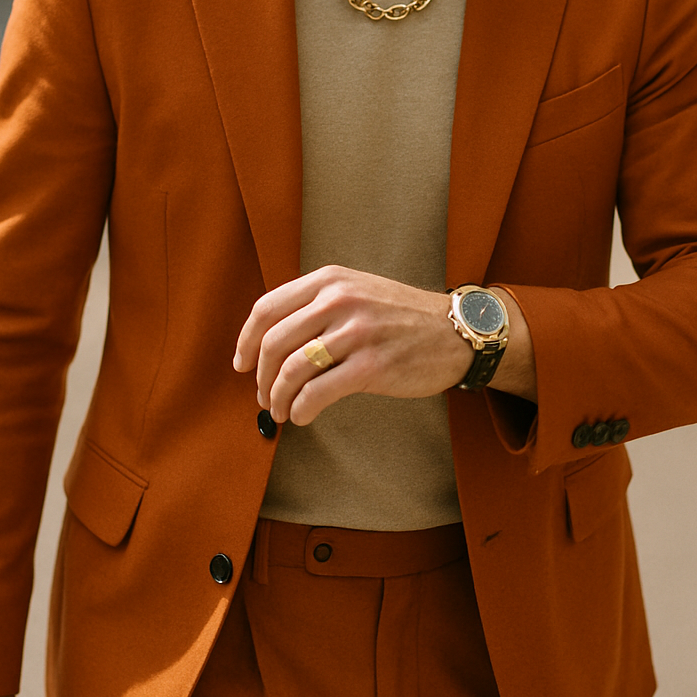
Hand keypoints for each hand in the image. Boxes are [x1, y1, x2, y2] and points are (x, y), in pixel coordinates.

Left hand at [234, 266, 473, 425]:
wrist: (455, 331)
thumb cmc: (400, 316)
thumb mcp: (357, 291)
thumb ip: (316, 306)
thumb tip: (269, 343)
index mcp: (330, 281)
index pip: (267, 308)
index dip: (246, 341)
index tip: (241, 365)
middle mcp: (340, 300)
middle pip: (275, 342)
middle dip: (260, 376)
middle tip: (262, 396)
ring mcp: (357, 332)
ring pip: (293, 369)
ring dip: (278, 397)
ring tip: (280, 411)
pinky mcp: (372, 365)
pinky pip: (319, 392)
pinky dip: (301, 409)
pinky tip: (302, 416)